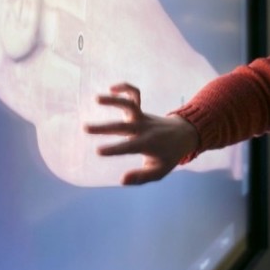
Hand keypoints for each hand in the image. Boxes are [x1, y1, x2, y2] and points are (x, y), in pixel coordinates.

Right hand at [84, 83, 199, 184]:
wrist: (184, 135)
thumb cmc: (169, 156)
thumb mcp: (159, 171)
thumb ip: (141, 177)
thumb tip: (121, 180)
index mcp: (147, 144)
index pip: (128, 147)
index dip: (114, 148)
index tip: (98, 151)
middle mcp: (143, 128)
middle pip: (123, 125)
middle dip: (105, 127)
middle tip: (85, 128)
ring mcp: (143, 117)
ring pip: (130, 104)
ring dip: (114, 100)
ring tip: (96, 99)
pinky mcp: (142, 110)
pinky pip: (135, 95)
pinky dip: (125, 88)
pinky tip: (111, 89)